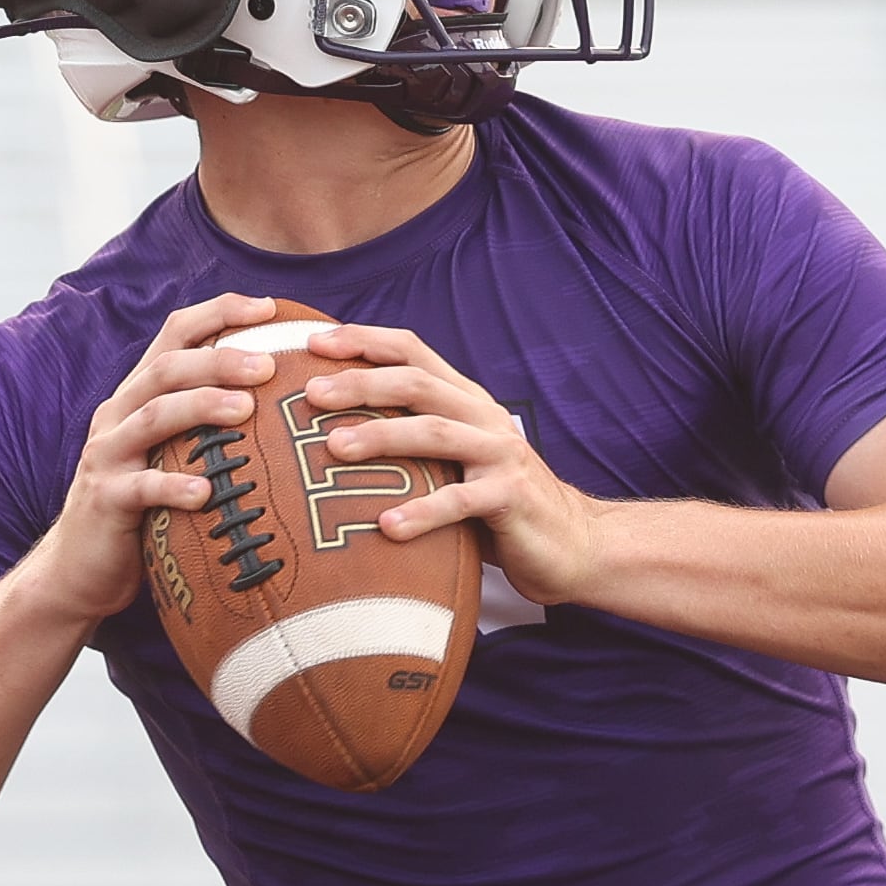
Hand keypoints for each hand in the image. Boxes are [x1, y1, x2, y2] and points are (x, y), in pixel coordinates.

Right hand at [22, 294, 282, 623]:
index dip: (219, 312)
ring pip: (153, 417)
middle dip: (219, 359)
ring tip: (246, 409)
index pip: (176, 334)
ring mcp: (108, 456)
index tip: (270, 307)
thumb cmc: (145, 508)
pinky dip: (173, 487)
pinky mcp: (104, 500)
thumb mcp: (172, 454)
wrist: (79, 567)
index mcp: (139, 395)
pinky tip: (207, 493)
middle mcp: (119, 414)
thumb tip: (289, 401)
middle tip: (269, 364)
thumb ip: (208, 425)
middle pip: (167, 368)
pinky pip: (140, 489)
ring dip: (201, 407)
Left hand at [300, 325, 602, 606]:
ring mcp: (500, 455)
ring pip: (436, 432)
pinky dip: (423, 512)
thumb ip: (413, 441)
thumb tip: (327, 432)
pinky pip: (461, 502)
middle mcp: (483, 417)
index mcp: (465, 400)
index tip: (313, 343)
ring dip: (382, 436)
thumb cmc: (497, 506)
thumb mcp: (454, 462)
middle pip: (417, 383)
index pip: (412, 351)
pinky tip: (387, 526)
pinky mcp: (512, 498)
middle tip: (311, 392)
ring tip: (334, 447)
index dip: (364, 340)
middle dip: (361, 382)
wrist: (575, 544)